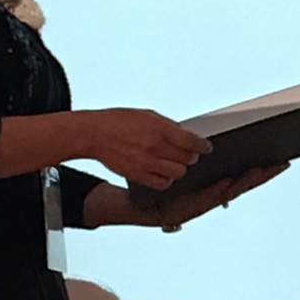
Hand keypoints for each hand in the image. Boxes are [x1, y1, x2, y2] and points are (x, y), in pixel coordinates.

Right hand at [79, 109, 209, 190]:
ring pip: (178, 173)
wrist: (93, 134)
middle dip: (191, 157)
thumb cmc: (119, 121)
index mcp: (159, 128)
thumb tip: (185, 135)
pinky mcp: (137, 175)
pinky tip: (164, 172)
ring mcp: (146, 163)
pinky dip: (167, 180)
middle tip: (189, 154)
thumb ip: (167, 126)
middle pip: (187, 159)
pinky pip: (162, 184)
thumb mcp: (146, 115)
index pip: (191, 141)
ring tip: (176, 163)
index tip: (206, 147)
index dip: (203, 146)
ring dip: (180, 169)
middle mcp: (154, 146)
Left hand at [146, 165, 285, 230]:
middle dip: (265, 174)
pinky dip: (221, 190)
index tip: (282, 160)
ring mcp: (208, 201)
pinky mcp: (194, 207)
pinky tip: (230, 181)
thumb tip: (213, 142)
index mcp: (218, 184)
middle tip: (282, 163)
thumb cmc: (168, 186)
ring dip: (248, 181)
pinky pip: (211, 197)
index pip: (245, 175)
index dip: (264, 169)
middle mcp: (217, 194)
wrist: (146, 203)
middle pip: (246, 183)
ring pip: (233, 190)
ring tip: (263, 169)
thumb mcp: (188, 168)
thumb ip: (200, 157)